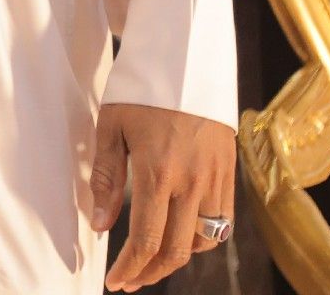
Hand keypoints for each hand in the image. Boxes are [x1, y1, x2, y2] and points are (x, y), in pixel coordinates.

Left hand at [90, 101, 233, 290]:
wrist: (187, 58)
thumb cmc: (141, 89)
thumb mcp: (111, 126)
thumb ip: (107, 179)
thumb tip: (101, 225)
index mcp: (158, 172)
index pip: (147, 240)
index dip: (130, 268)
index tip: (115, 282)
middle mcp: (192, 182)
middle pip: (176, 250)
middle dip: (150, 273)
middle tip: (130, 281)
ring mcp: (215, 179)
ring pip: (202, 241)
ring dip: (176, 259)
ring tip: (150, 262)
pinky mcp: (229, 173)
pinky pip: (221, 222)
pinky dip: (200, 239)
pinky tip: (179, 237)